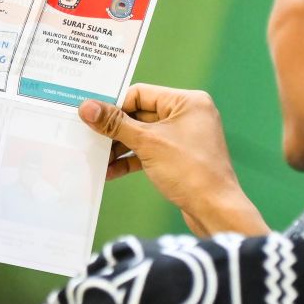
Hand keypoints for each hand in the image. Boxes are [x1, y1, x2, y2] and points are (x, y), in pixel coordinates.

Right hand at [79, 84, 268, 237]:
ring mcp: (184, 137)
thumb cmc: (191, 171)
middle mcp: (188, 115)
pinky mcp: (179, 157)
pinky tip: (111, 171)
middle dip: (115, 130)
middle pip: (140, 114)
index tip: (92, 118)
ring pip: (143, 135)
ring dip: (120, 147)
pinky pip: (149, 152)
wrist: (215, 210)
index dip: (115, 106)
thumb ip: (116, 124)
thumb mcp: (148, 143)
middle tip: (90, 139)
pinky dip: (131, 160)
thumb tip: (87, 107)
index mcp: (187, 101)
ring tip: (98, 159)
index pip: (141, 93)